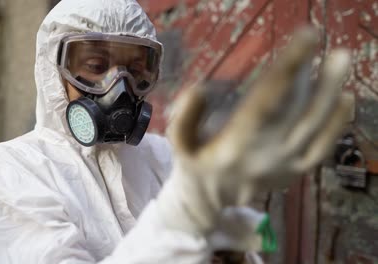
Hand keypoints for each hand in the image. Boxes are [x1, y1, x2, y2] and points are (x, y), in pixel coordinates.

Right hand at [159, 26, 352, 235]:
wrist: (207, 201)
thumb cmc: (193, 163)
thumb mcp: (178, 142)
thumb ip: (185, 116)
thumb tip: (200, 88)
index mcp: (233, 146)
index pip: (264, 101)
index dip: (286, 69)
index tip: (304, 39)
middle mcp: (264, 156)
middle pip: (295, 112)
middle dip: (317, 79)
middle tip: (329, 47)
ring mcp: (283, 167)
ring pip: (313, 128)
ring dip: (329, 94)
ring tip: (338, 62)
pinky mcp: (294, 172)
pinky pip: (321, 149)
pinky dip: (336, 125)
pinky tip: (344, 100)